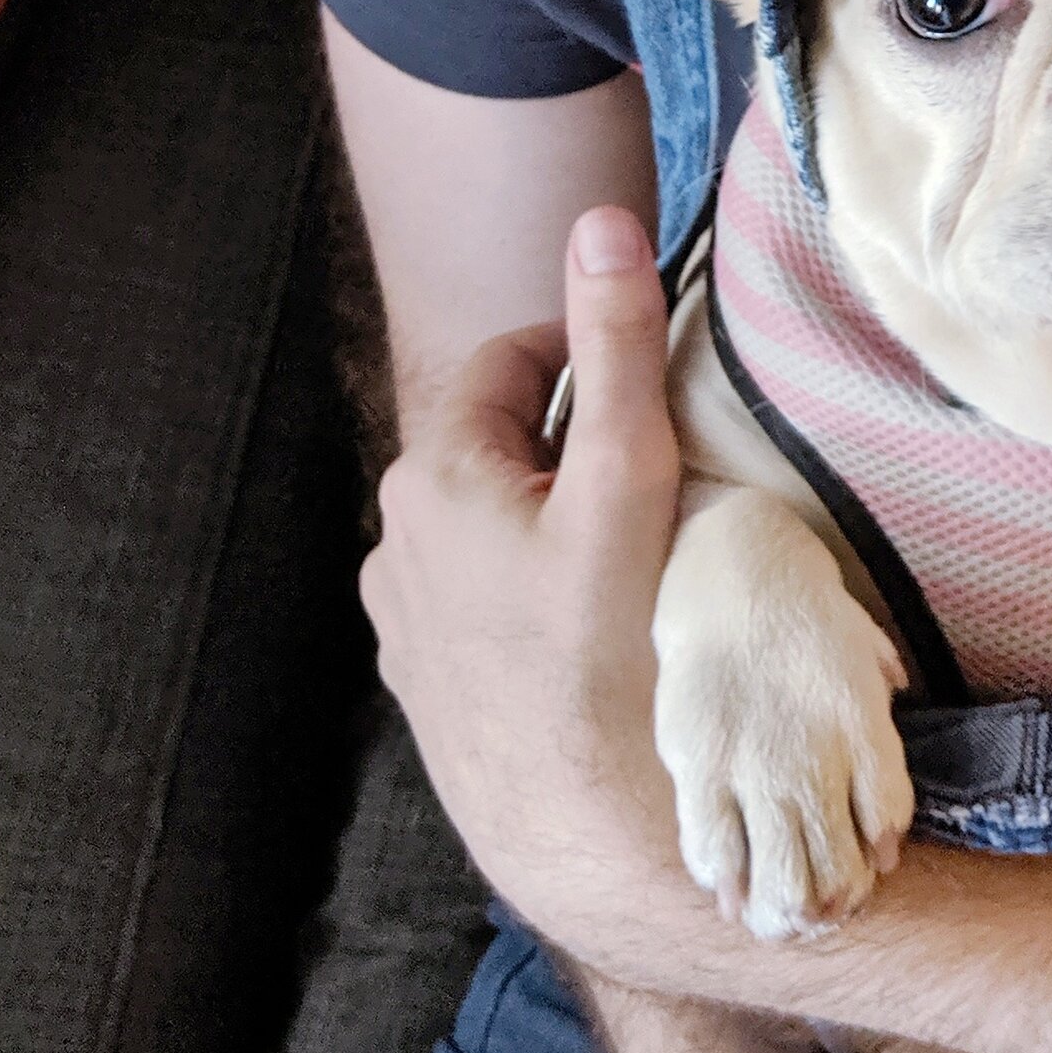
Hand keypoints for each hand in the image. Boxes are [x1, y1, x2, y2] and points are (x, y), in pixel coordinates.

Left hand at [361, 205, 683, 937]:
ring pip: (489, 523)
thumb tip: (603, 221)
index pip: (514, 361)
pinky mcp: (424, 683)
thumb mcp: (627, 480)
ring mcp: (403, 621)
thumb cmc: (613, 651)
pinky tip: (589, 630)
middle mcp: (394, 542)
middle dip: (574, 445)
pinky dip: (530, 589)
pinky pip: (480, 597)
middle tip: (657, 483)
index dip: (590, 357)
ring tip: (628, 562)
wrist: (581, 831)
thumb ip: (618, 345)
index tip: (653, 392)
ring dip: (550, 519)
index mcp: (433, 476)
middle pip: (501, 444)